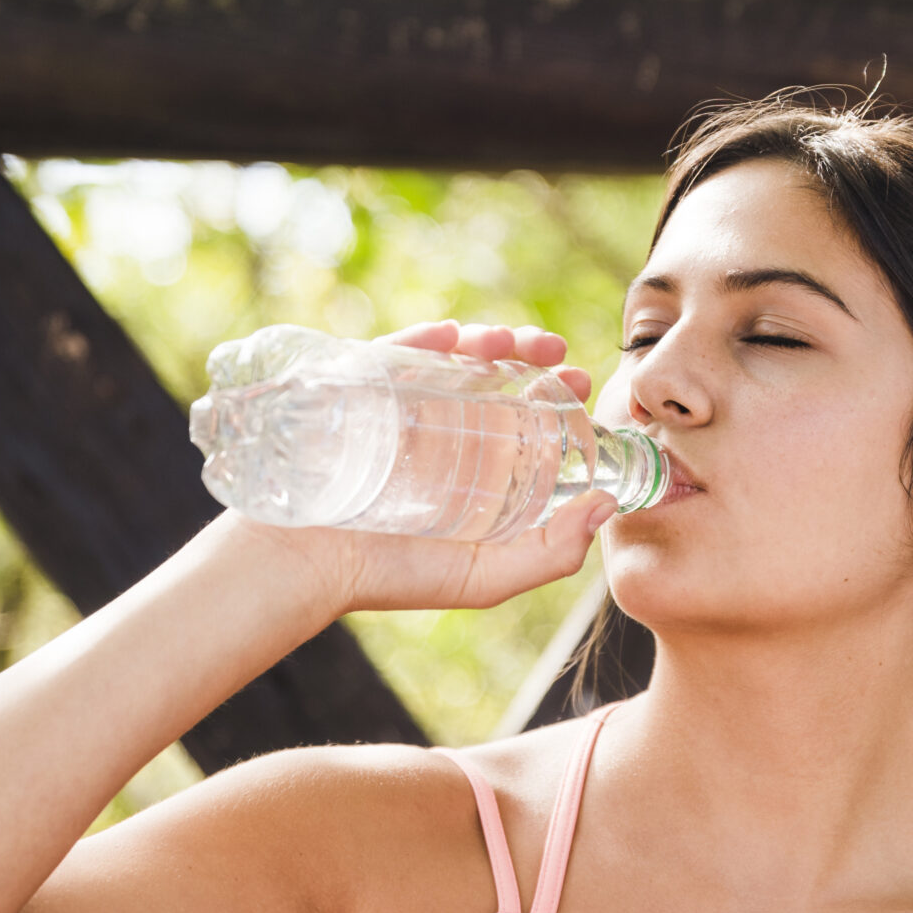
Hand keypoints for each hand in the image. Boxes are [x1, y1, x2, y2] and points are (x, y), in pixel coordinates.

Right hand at [277, 319, 613, 617]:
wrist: (305, 566)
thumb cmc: (392, 577)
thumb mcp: (486, 578)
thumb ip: (552, 554)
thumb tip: (607, 505)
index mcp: (474, 470)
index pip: (525, 419)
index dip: (558, 398)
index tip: (584, 386)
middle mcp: (442, 433)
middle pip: (494, 379)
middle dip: (528, 356)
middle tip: (556, 354)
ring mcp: (400, 409)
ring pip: (452, 358)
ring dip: (485, 340)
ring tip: (509, 342)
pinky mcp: (360, 394)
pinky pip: (394, 352)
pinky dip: (424, 337)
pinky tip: (452, 335)